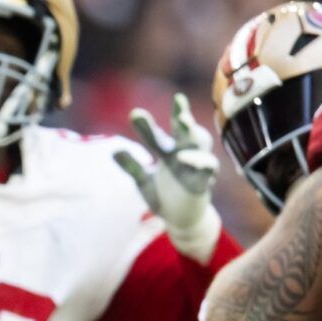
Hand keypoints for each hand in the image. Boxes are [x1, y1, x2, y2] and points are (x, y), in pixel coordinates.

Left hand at [114, 94, 222, 259]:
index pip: (158, 133)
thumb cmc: (163, 195)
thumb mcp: (143, 181)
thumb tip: (114, 150)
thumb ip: (132, 166)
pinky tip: (185, 156)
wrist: (180, 221)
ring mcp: (195, 165)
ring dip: (192, 130)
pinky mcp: (204, 181)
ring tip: (182, 120)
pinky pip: (207, 166)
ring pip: (200, 141)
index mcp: (168, 151)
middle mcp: (184, 153)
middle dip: (182, 113)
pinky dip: (199, 160)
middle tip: (177, 100)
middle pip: (185, 129)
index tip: (135, 114)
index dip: (148, 124)